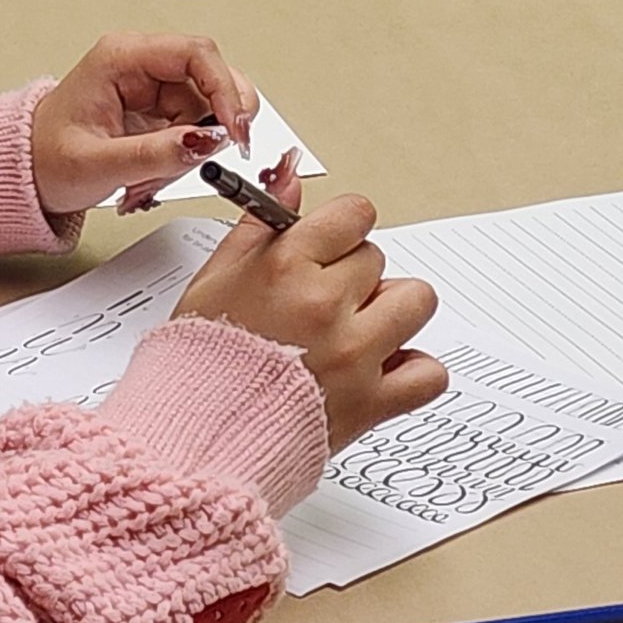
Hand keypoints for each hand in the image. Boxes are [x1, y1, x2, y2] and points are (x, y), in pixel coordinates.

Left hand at [29, 34, 260, 217]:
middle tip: (206, 160)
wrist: (24, 173)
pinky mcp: (158, 112)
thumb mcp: (98, 163)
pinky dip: (181, 160)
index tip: (234, 129)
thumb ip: (155, 153)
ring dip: (191, 153)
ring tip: (150, 180)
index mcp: (122, 57)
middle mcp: (142, 65)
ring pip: (206, 112)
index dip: (224, 88)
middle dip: (212, 127)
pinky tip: (151, 177)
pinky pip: (193, 131)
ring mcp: (152, 88)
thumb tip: (208, 141)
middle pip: (211, 80)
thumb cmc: (45, 158)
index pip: (196, 53)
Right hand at [177, 179, 447, 452]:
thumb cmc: (196, 365)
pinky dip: (413, 372)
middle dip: (354, 277)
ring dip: (392, 313)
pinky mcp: (370, 403)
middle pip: (376, 259)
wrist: (194, 442)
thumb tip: (289, 180)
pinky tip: (383, 371)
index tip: (332, 246)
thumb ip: (259, 224)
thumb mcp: (215, 278)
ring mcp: (353, 354)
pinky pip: (428, 373)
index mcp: (287, 267)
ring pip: (414, 301)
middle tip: (323, 304)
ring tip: (359, 332)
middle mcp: (325, 304)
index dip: (343, 229)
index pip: (355, 215)